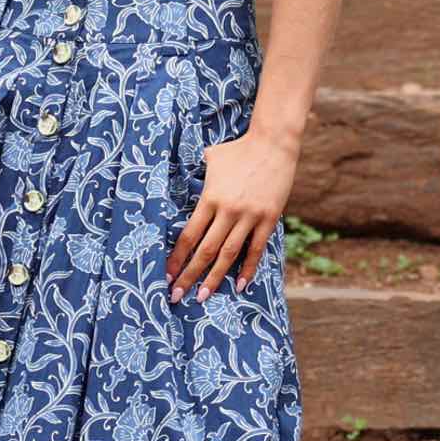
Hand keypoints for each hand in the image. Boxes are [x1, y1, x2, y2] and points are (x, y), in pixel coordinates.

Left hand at [165, 128, 298, 303]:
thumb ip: (197, 176)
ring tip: (202, 297)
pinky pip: (256, 249)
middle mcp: (228, 211)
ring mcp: (250, 216)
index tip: (166, 275)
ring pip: (229, 254)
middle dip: (189, 275)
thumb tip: (182, 182)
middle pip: (205, 250)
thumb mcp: (210, 159)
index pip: (189, 235)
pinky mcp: (269, 218)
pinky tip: (239, 285)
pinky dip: (248, 268)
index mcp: (210, 198)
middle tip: (175, 296)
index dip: (176, 258)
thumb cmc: (238, 150)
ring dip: (214, 278)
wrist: (273, 143)